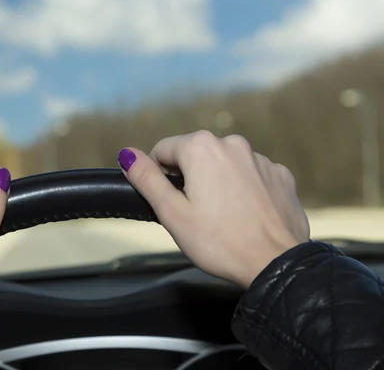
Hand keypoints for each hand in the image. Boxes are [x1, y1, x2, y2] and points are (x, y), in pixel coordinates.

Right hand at [118, 131, 308, 287]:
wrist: (276, 265)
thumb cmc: (218, 241)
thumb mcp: (171, 212)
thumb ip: (147, 179)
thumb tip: (127, 153)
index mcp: (201, 148)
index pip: (163, 150)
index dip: (158, 176)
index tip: (168, 202)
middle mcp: (233, 143)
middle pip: (195, 155)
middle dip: (189, 179)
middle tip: (194, 214)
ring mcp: (261, 159)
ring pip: (225, 165)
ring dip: (218, 183)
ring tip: (222, 218)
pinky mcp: (281, 175)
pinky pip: (252, 176)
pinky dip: (244, 190)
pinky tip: (245, 216)